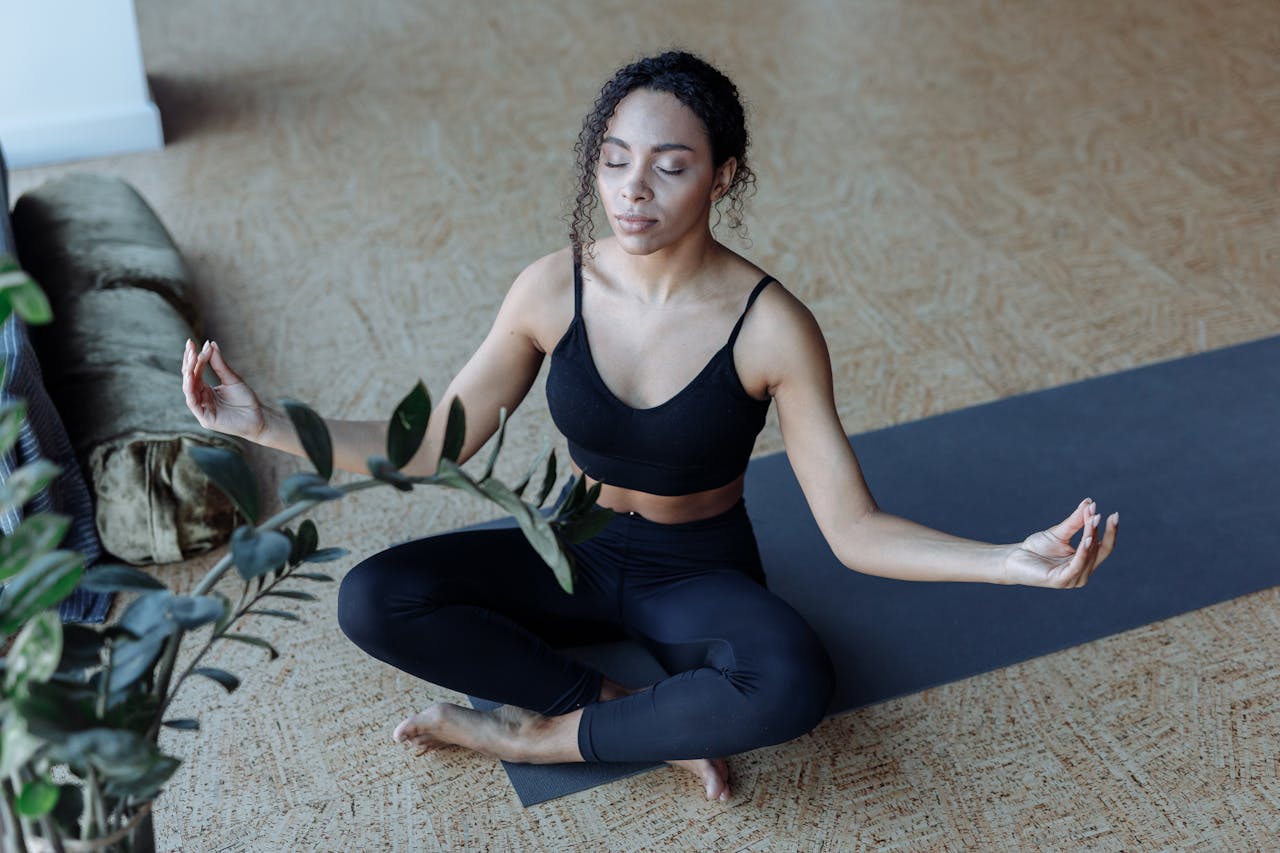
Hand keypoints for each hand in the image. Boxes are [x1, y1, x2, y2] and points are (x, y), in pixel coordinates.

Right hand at [180, 339, 267, 439]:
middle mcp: (200, 398)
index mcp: (205, 390)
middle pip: (188, 378)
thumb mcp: (232, 379)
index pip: (194, 372)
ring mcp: (201, 409)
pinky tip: (191, 376)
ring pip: (188, 389)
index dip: (193, 358)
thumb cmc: (246, 400)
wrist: (259, 418)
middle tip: (190, 347)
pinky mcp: (205, 419)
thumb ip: (219, 364)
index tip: (193, 342)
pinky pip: (193, 403)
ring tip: (192, 357)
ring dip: (189, 373)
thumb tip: (210, 344)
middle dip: (188, 362)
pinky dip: (191, 389)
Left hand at [1004, 498, 1118, 587]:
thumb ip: (1076, 521)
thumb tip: (1090, 503)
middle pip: (1098, 550)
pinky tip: (1088, 538)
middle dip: (1098, 530)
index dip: (1111, 532)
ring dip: (1092, 536)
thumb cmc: (1036, 548)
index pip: (1104, 547)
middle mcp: (1082, 573)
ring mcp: (1073, 579)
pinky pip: (1077, 565)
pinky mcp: (1061, 581)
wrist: (1013, 558)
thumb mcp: (1059, 532)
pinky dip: (1084, 552)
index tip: (1115, 514)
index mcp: (1084, 562)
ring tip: (1092, 520)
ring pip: (1089, 556)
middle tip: (1098, 513)